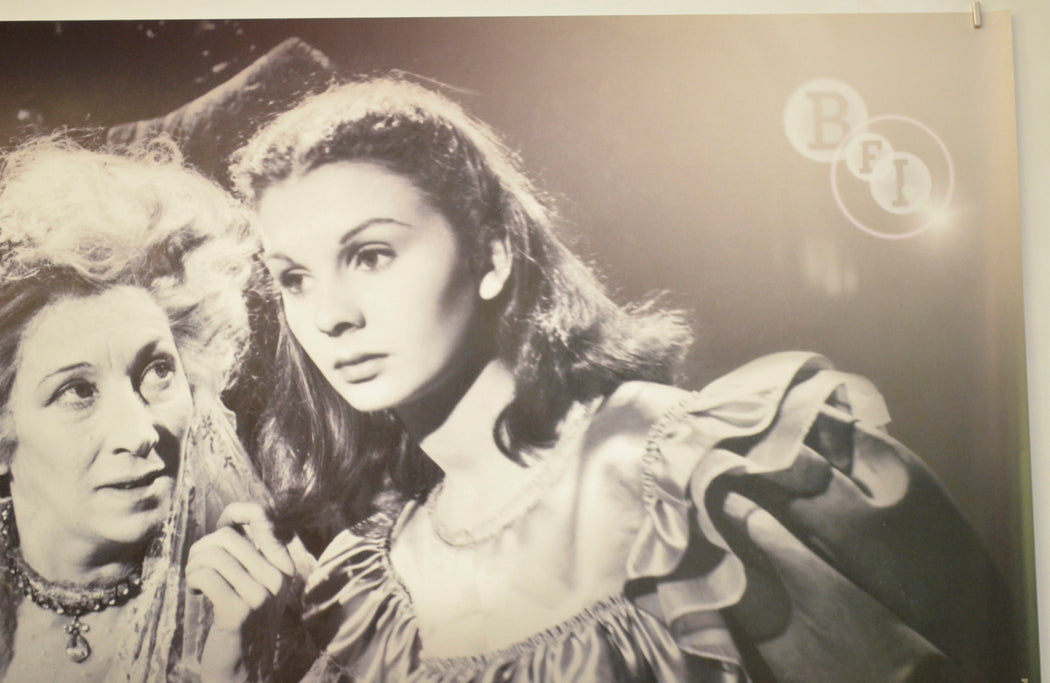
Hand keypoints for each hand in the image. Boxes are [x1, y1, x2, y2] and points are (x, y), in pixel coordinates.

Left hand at [187, 502, 295, 682]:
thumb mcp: (253, 573)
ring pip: (212, 555)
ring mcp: (260, 595)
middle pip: (226, 536)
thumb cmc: (240, 611)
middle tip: (200, 567)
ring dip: (194, 566)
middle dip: (202, 549)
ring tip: (197, 580)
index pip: (260, 515)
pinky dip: (193, 579)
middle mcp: (278, 576)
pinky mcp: (238, 611)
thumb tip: (235, 512)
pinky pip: (205, 575)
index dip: (233, 513)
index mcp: (284, 562)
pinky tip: (197, 591)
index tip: (222, 527)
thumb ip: (249, 543)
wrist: (243, 663)